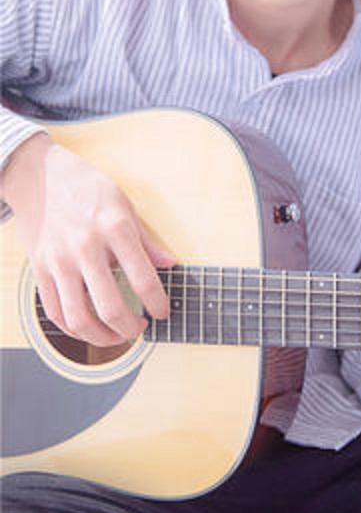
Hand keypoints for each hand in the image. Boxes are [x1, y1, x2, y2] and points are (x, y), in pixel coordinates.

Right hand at [1, 133, 173, 345]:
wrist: (38, 174)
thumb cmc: (84, 186)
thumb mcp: (124, 204)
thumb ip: (146, 240)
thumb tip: (170, 264)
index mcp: (113, 228)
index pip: (143, 279)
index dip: (158, 303)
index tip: (162, 312)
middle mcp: (85, 247)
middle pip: (111, 307)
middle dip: (132, 328)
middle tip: (140, 328)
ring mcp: (59, 261)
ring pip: (79, 319)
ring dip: (102, 338)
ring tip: (116, 335)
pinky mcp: (39, 269)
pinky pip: (55, 313)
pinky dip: (74, 329)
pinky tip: (89, 327)